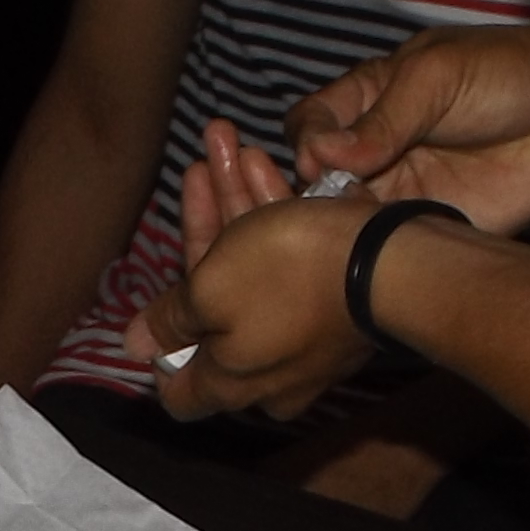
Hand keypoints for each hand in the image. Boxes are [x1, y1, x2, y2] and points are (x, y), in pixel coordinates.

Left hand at [130, 151, 376, 417]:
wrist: (395, 262)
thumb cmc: (290, 277)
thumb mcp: (211, 289)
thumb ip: (171, 317)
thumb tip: (134, 346)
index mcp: (229, 382)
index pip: (177, 389)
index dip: (158, 349)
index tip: (154, 299)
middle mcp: (268, 372)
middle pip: (213, 304)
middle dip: (202, 229)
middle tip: (196, 168)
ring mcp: (306, 339)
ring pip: (255, 270)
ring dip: (237, 204)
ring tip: (225, 141)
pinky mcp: (338, 304)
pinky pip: (294, 262)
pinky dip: (275, 215)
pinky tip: (261, 160)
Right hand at [289, 19, 529, 236]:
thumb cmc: (510, 73)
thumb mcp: (437, 78)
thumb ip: (383, 118)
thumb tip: (321, 154)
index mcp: (369, 98)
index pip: (309, 124)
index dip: (304, 142)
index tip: (318, 159)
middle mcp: (376, 148)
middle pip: (316, 179)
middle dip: (312, 193)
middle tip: (333, 202)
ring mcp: (401, 190)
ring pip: (346, 217)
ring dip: (340, 228)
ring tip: (354, 229)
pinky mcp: (432, 225)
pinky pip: (390, 245)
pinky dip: (377, 251)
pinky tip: (381, 250)